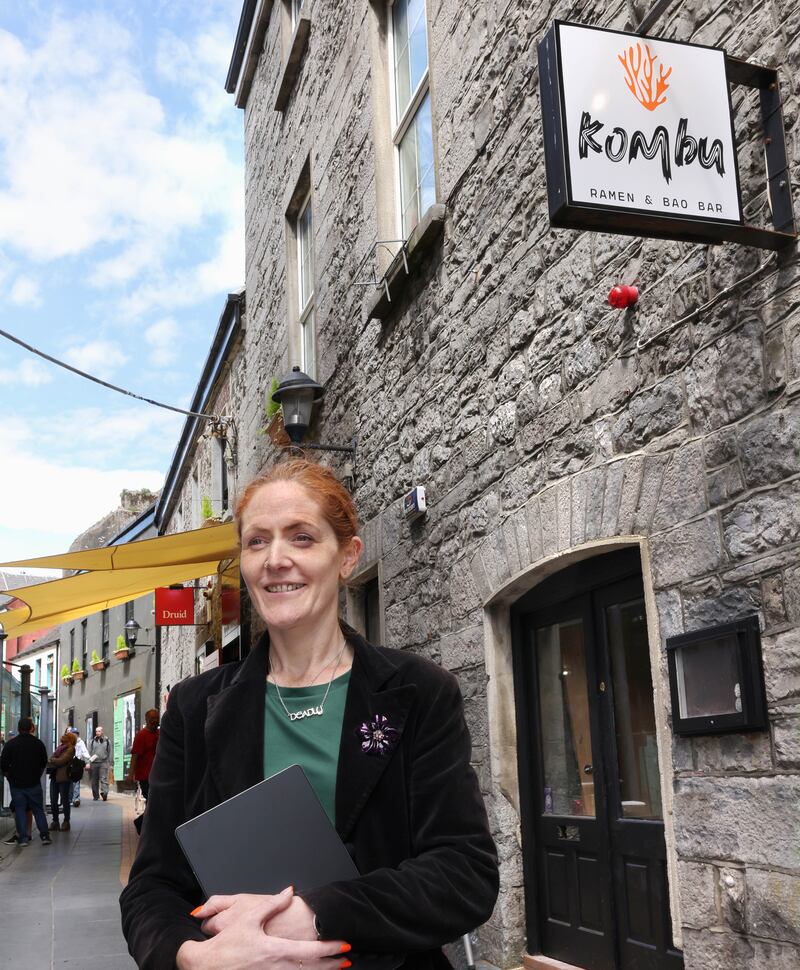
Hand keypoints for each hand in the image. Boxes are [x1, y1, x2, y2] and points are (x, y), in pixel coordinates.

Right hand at [178, 888, 350, 969]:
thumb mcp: (248, 918)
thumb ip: (272, 904)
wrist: (205, 966)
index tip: (344, 945)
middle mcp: (276, 968)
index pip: (310, 951)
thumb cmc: (225, 944)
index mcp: (275, 950)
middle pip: (311, 968)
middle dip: (331, 965)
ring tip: (335, 969)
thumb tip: (288, 890)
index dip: (329, 949)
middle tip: (347, 961)